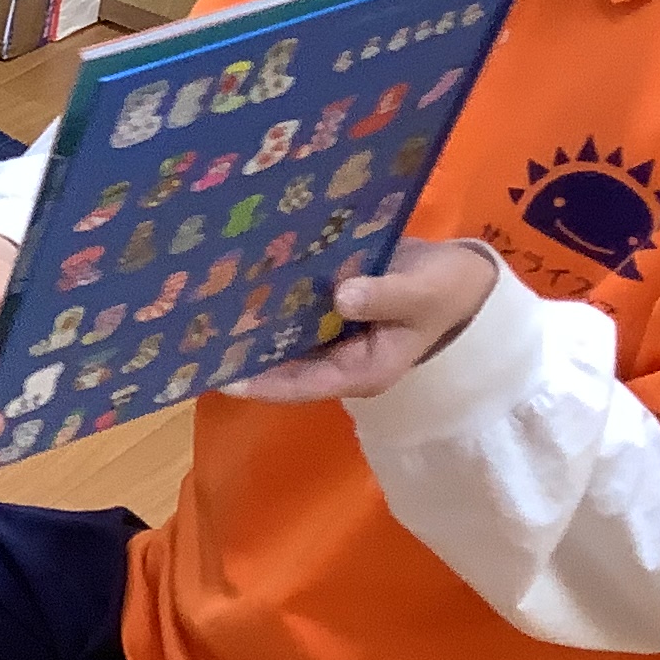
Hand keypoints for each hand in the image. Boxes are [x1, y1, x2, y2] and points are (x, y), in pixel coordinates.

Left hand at [223, 240, 496, 405]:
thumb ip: (386, 297)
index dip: (262, 381)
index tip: (222, 374)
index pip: (302, 383)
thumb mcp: (425, 295)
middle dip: (244, 350)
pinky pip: (293, 309)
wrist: (463, 275)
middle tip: (196, 334)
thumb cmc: (447, 292)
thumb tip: (341, 296)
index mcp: (361, 370)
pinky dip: (270, 298)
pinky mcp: (329, 309)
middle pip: (283, 362)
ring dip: (251, 322)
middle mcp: (339, 359)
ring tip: (203, 304)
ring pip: (283, 335)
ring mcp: (333, 335)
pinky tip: (238, 276)